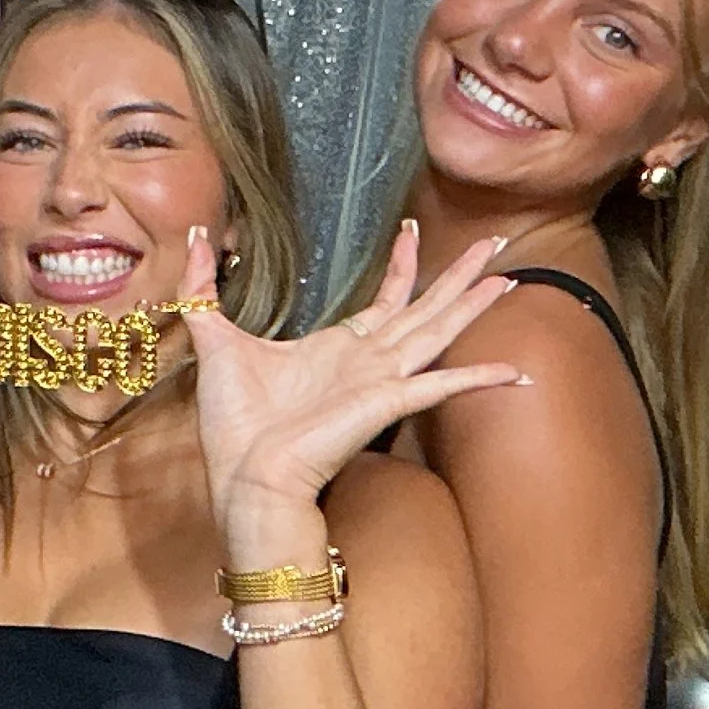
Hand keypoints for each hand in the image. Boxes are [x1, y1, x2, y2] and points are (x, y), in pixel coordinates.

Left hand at [186, 222, 523, 520]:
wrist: (245, 478)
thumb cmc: (234, 424)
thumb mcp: (214, 338)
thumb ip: (204, 290)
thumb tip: (195, 240)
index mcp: (337, 349)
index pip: (383, 299)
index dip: (402, 265)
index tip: (414, 230)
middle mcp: (368, 363)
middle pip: (425, 308)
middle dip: (458, 275)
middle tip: (495, 242)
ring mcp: (381, 382)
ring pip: (438, 331)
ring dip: (473, 305)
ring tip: (508, 279)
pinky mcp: (385, 404)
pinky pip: (440, 385)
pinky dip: (476, 377)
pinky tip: (513, 371)